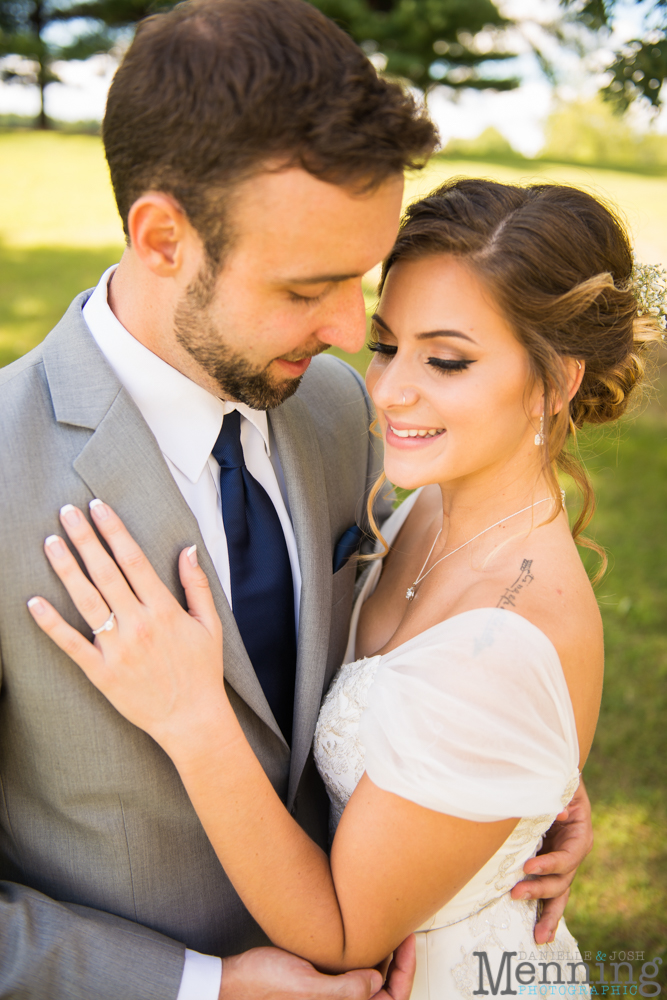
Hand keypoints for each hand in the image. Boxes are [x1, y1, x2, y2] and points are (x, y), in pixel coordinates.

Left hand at [27, 500, 225, 750]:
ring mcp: (117, 649)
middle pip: (105, 572)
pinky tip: (34, 602)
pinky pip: (71, 644)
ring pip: (86, 601)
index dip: (114, 531)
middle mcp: (138, 624)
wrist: (192, 719)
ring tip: (50, 542)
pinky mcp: (101, 672)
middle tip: (66, 512)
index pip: (134, 559)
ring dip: (66, 568)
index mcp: (164, 610)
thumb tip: (187, 549)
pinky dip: (51, 623)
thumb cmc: (202, 671)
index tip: (98, 507)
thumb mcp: (210, 624)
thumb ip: (197, 585)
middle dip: (84, 538)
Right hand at [218, 937, 415, 999]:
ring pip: (370, 983)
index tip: (407, 940)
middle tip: (400, 930)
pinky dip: (362, 959)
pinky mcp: (322, 988)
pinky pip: (352, 977)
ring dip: (380, 960)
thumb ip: (344, 991)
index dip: (406, 971)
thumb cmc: (262, 987)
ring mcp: (331, 999)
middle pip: (385, 992)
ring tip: (384, 929)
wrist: (231, 983)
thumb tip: (377, 981)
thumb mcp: (305, 986)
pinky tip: (359, 936)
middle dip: (397, 964)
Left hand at [510, 778, 592, 943]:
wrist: (548, 780)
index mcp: (579, 834)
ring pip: (559, 894)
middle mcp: (573, 854)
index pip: (568, 857)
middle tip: (515, 893)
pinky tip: (541, 933)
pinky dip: (546, 912)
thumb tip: (558, 812)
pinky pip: (550, 893)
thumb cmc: (551, 780)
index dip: (550, 864)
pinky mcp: (548, 868)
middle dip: (540, 890)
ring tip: (537, 935)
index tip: (529, 866)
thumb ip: (557, 796)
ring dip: (547, 914)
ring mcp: (561, 864)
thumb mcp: (558, 784)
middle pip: (562, 880)